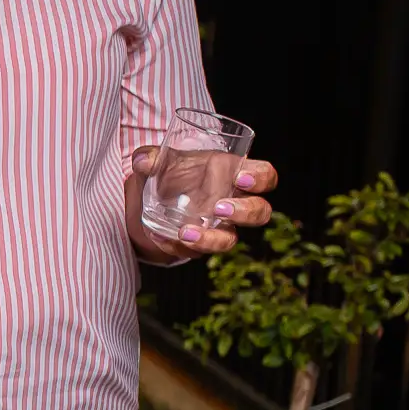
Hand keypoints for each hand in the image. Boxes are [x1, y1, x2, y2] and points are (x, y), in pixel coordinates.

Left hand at [131, 149, 279, 257]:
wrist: (157, 195)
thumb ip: (154, 157)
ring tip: (185, 232)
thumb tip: (142, 161)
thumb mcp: (164, 160)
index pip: (266, 176)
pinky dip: (177, 247)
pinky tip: (161, 238)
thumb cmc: (177, 170)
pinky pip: (195, 252)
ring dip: (211, 239)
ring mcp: (220, 227)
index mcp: (236, 175)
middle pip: (260, 212)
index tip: (241, 179)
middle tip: (219, 208)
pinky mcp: (200, 243)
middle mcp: (235, 203)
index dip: (261, 178)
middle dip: (245, 212)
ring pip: (230, 240)